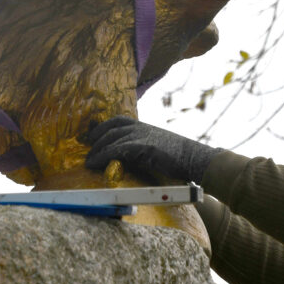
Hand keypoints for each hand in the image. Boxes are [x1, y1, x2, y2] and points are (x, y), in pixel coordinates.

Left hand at [85, 116, 219, 183]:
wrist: (196, 158)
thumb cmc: (181, 157)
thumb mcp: (161, 146)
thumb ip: (146, 146)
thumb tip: (131, 157)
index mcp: (146, 126)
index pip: (119, 120)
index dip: (103, 127)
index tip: (93, 136)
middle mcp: (142, 127)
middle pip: (111, 128)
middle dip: (96, 139)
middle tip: (87, 150)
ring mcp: (142, 135)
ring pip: (111, 139)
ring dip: (96, 150)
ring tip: (88, 161)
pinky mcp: (143, 146)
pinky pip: (116, 149)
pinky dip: (102, 156)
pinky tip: (95, 164)